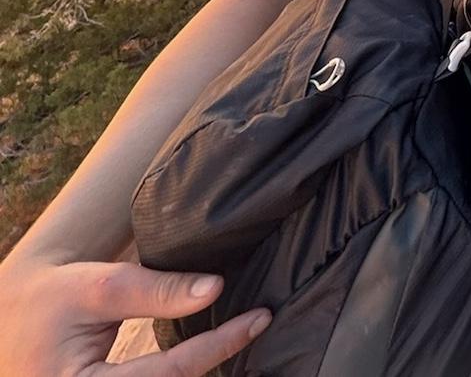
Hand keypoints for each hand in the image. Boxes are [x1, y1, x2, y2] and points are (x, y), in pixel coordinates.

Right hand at [0, 254, 269, 376]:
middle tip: (261, 333)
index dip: (218, 345)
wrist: (13, 320)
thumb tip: (216, 288)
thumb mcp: (98, 287)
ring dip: (203, 374)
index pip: (168, 374)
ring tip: (247, 345)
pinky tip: (213, 359)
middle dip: (217, 369)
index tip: (260, 318)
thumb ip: (155, 290)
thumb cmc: (53, 300)